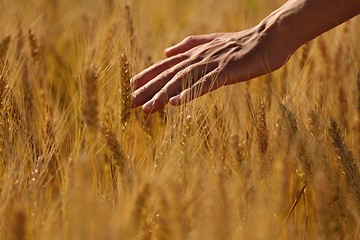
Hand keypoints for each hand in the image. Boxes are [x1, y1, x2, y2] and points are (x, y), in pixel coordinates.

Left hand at [131, 24, 291, 113]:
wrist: (268, 39)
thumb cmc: (241, 45)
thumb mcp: (211, 44)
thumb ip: (188, 46)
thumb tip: (167, 52)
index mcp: (194, 53)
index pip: (166, 66)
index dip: (147, 76)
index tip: (131, 87)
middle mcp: (198, 58)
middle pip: (168, 75)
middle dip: (148, 89)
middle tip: (130, 103)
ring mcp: (211, 64)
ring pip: (182, 81)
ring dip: (163, 95)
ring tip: (148, 109)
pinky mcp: (225, 71)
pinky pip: (205, 84)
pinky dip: (189, 93)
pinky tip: (176, 103)